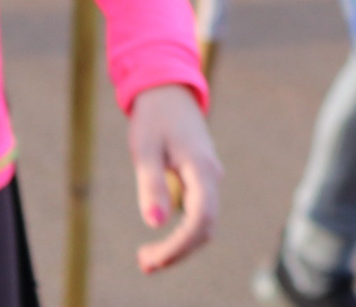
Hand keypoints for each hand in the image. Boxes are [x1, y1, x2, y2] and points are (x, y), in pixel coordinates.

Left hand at [124, 82, 218, 272]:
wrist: (168, 91)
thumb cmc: (154, 117)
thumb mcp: (145, 149)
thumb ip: (150, 185)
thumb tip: (154, 224)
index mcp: (201, 168)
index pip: (200, 219)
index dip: (178, 245)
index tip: (152, 258)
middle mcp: (211, 175)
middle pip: (205, 227)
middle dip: (178, 252)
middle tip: (144, 264)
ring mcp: (209, 177)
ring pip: (204, 223)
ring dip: (181, 245)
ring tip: (148, 259)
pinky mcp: (202, 178)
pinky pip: (199, 213)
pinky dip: (183, 232)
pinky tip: (161, 239)